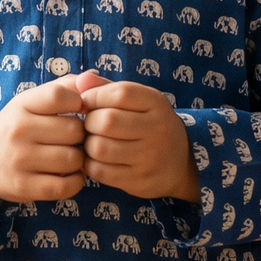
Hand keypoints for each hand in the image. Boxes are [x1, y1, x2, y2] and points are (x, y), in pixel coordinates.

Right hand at [0, 76, 87, 204]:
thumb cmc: (17, 126)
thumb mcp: (31, 101)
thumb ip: (64, 87)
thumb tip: (94, 77)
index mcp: (21, 105)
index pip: (60, 96)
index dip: (78, 103)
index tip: (77, 111)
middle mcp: (19, 131)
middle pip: (74, 130)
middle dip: (80, 135)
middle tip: (74, 139)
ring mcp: (20, 160)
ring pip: (73, 159)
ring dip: (79, 160)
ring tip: (70, 156)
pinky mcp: (24, 187)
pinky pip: (67, 186)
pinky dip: (76, 181)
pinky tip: (70, 174)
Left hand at [80, 76, 198, 201]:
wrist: (179, 163)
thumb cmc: (148, 125)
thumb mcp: (137, 101)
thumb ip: (107, 88)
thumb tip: (81, 80)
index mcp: (156, 103)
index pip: (120, 93)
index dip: (95, 96)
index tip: (87, 103)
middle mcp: (157, 129)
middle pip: (107, 121)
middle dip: (89, 122)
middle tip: (90, 126)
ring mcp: (149, 157)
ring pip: (100, 148)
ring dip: (88, 144)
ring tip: (93, 142)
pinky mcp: (139, 180)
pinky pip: (100, 171)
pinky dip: (90, 164)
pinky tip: (97, 159)